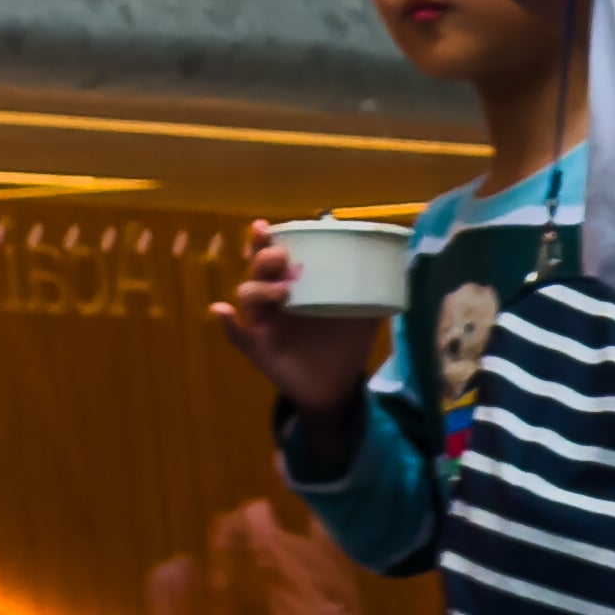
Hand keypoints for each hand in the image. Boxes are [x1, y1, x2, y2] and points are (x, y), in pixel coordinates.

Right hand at [212, 227, 386, 407]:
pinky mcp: (259, 348)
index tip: (264, 227)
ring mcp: (264, 323)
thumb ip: (372, 293)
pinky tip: (221, 311)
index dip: (264, 240)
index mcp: (293, 286)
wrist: (337, 387)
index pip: (273, 256)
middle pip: (257, 269)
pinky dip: (228, 323)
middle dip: (264, 258)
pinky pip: (237, 334)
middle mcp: (274, 300)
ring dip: (258, 288)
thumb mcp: (361, 317)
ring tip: (281, 294)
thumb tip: (394, 267)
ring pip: (247, 296)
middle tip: (283, 259)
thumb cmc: (343, 345)